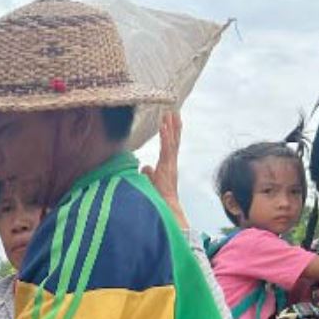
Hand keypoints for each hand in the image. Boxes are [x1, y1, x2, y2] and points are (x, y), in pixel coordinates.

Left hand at [141, 111, 186, 230]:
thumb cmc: (158, 197)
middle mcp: (171, 162)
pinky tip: (163, 126)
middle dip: (174, 125)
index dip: (170, 133)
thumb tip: (144, 167)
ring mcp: (170, 163)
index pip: (169, 145)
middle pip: (173, 140)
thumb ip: (148, 173)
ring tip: (170, 113)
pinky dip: (165, 136)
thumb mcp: (150, 182)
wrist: (166, 207)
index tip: (169, 120)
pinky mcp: (168, 166)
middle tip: (173, 111)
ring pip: (172, 141)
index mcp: (167, 165)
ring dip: (171, 126)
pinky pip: (167, 148)